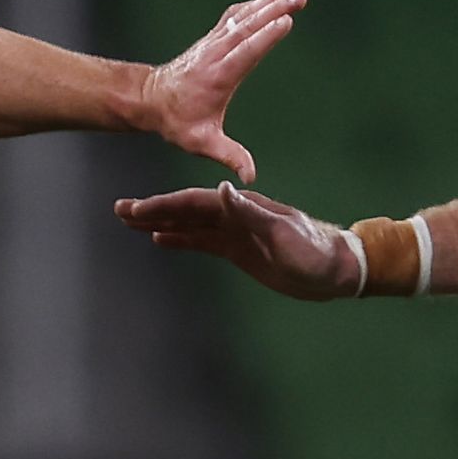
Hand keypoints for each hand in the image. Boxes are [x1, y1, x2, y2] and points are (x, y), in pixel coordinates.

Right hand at [114, 181, 356, 299]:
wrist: (337, 269)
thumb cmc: (315, 251)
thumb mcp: (283, 232)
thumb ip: (251, 212)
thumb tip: (220, 189)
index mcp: (242, 208)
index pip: (195, 203)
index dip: (164, 205)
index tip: (136, 209)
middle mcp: (234, 215)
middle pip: (186, 209)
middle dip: (152, 209)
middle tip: (119, 211)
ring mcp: (235, 232)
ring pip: (189, 224)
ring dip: (160, 221)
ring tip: (130, 222)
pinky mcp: (239, 249)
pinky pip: (202, 241)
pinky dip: (180, 239)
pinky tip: (159, 239)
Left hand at [139, 0, 304, 183]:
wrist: (151, 100)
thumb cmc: (177, 123)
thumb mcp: (201, 143)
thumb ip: (228, 156)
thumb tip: (250, 176)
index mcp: (218, 75)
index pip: (245, 51)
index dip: (265, 36)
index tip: (287, 21)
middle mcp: (217, 53)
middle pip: (249, 25)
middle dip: (275, 8)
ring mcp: (215, 41)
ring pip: (245, 15)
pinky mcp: (215, 37)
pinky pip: (237, 15)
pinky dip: (257, 3)